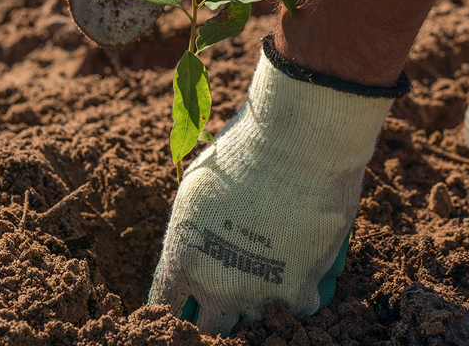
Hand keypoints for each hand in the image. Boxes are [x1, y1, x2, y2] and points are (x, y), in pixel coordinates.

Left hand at [148, 37, 405, 333]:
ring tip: (272, 265)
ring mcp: (258, 294)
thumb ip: (190, 228)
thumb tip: (193, 243)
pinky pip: (298, 309)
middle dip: (217, 310)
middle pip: (208, 328)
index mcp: (182, 259)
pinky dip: (302, 291)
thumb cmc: (244, 151)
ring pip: (254, 320)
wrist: (298, 142)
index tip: (188, 298)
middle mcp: (215, 287)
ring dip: (260, 299)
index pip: (164, 306)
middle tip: (234, 284)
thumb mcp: (196, 186)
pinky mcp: (299, 290)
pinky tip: (304, 267)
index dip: (175, 305)